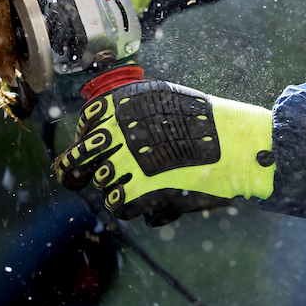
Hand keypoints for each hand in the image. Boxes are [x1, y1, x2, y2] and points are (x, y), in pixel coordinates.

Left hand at [54, 80, 275, 225]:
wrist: (235, 143)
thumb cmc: (205, 121)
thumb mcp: (164, 98)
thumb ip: (133, 111)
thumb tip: (103, 125)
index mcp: (121, 106)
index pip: (88, 124)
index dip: (87, 137)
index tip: (90, 145)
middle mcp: (116, 133)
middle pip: (79, 157)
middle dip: (72, 169)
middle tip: (69, 178)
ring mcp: (125, 163)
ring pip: (102, 183)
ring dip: (114, 187)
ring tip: (137, 186)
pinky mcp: (138, 193)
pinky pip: (118, 205)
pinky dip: (129, 206)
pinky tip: (145, 203)